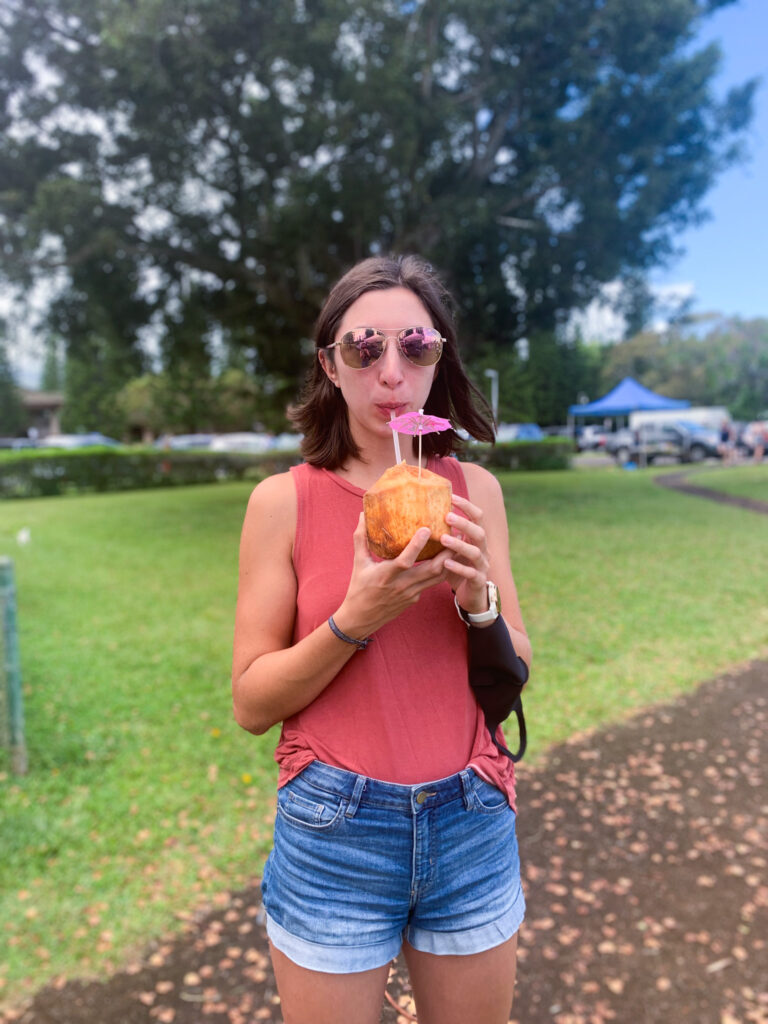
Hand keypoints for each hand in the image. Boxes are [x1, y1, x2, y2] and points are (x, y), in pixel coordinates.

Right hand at [334, 513, 449, 637]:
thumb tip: (362, 514)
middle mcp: (401, 585)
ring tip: (459, 544)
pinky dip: (442, 570)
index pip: (405, 561)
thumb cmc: (358, 588)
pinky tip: (447, 558)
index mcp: (385, 575)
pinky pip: (432, 583)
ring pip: (437, 577)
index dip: (416, 546)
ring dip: (450, 561)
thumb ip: (361, 538)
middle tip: (456, 534)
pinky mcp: (415, 598)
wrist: (361, 618)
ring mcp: (411, 593)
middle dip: (447, 552)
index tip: (427, 529)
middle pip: (431, 569)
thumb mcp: (359, 563)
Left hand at [440, 493, 490, 614]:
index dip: (467, 506)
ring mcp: (482, 565)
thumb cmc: (457, 567)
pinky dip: (458, 567)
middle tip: (447, 516)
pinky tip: (446, 563)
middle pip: (479, 532)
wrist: (471, 595)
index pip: (477, 517)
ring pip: (475, 552)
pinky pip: (471, 573)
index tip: (451, 496)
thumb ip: (444, 534)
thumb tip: (422, 515)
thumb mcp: (452, 549)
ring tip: (443, 539)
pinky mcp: (478, 580)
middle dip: (464, 523)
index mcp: (476, 539)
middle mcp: (483, 549)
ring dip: (459, 544)